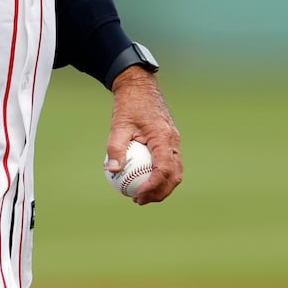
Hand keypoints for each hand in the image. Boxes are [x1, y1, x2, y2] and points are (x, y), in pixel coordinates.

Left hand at [104, 66, 182, 204]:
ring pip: (175, 171)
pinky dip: (160, 175)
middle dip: (160, 193)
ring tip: (140, 195)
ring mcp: (174, 141)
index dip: (153, 186)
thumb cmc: (129, 104)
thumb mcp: (119, 124)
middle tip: (139, 200)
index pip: (164, 169)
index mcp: (163, 138)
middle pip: (174, 175)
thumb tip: (112, 171)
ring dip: (161, 187)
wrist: (140, 86)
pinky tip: (141, 179)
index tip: (138, 195)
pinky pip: (169, 163)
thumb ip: (116, 147)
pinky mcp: (170, 141)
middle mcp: (173, 141)